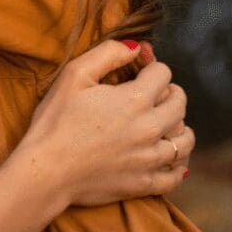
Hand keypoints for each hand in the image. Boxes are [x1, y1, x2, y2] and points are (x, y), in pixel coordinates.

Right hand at [13, 39, 191, 208]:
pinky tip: (168, 158)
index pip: (163, 73)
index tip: (138, 70)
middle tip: (155, 93)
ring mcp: (149, 159)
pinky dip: (177, 166)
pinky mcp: (143, 184)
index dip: (150, 66)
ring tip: (166, 124)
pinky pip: (175, 176)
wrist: (46, 171)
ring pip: (185, 140)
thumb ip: (108, 53)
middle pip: (179, 103)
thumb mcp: (74, 75)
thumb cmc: (55, 121)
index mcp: (135, 99)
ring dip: (179, 127)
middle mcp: (150, 128)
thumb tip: (135, 47)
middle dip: (170, 92)